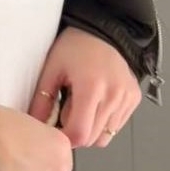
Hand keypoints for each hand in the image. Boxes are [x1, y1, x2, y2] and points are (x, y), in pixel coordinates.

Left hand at [28, 26, 141, 147]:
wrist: (102, 31)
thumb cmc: (76, 46)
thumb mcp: (52, 68)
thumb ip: (42, 100)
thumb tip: (36, 125)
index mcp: (91, 87)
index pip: (80, 134)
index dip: (64, 137)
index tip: (56, 128)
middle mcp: (114, 95)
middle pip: (92, 139)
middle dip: (76, 133)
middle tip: (66, 112)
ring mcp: (127, 98)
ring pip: (105, 137)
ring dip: (90, 130)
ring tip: (81, 106)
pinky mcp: (134, 99)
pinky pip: (116, 126)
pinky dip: (103, 123)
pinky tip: (95, 104)